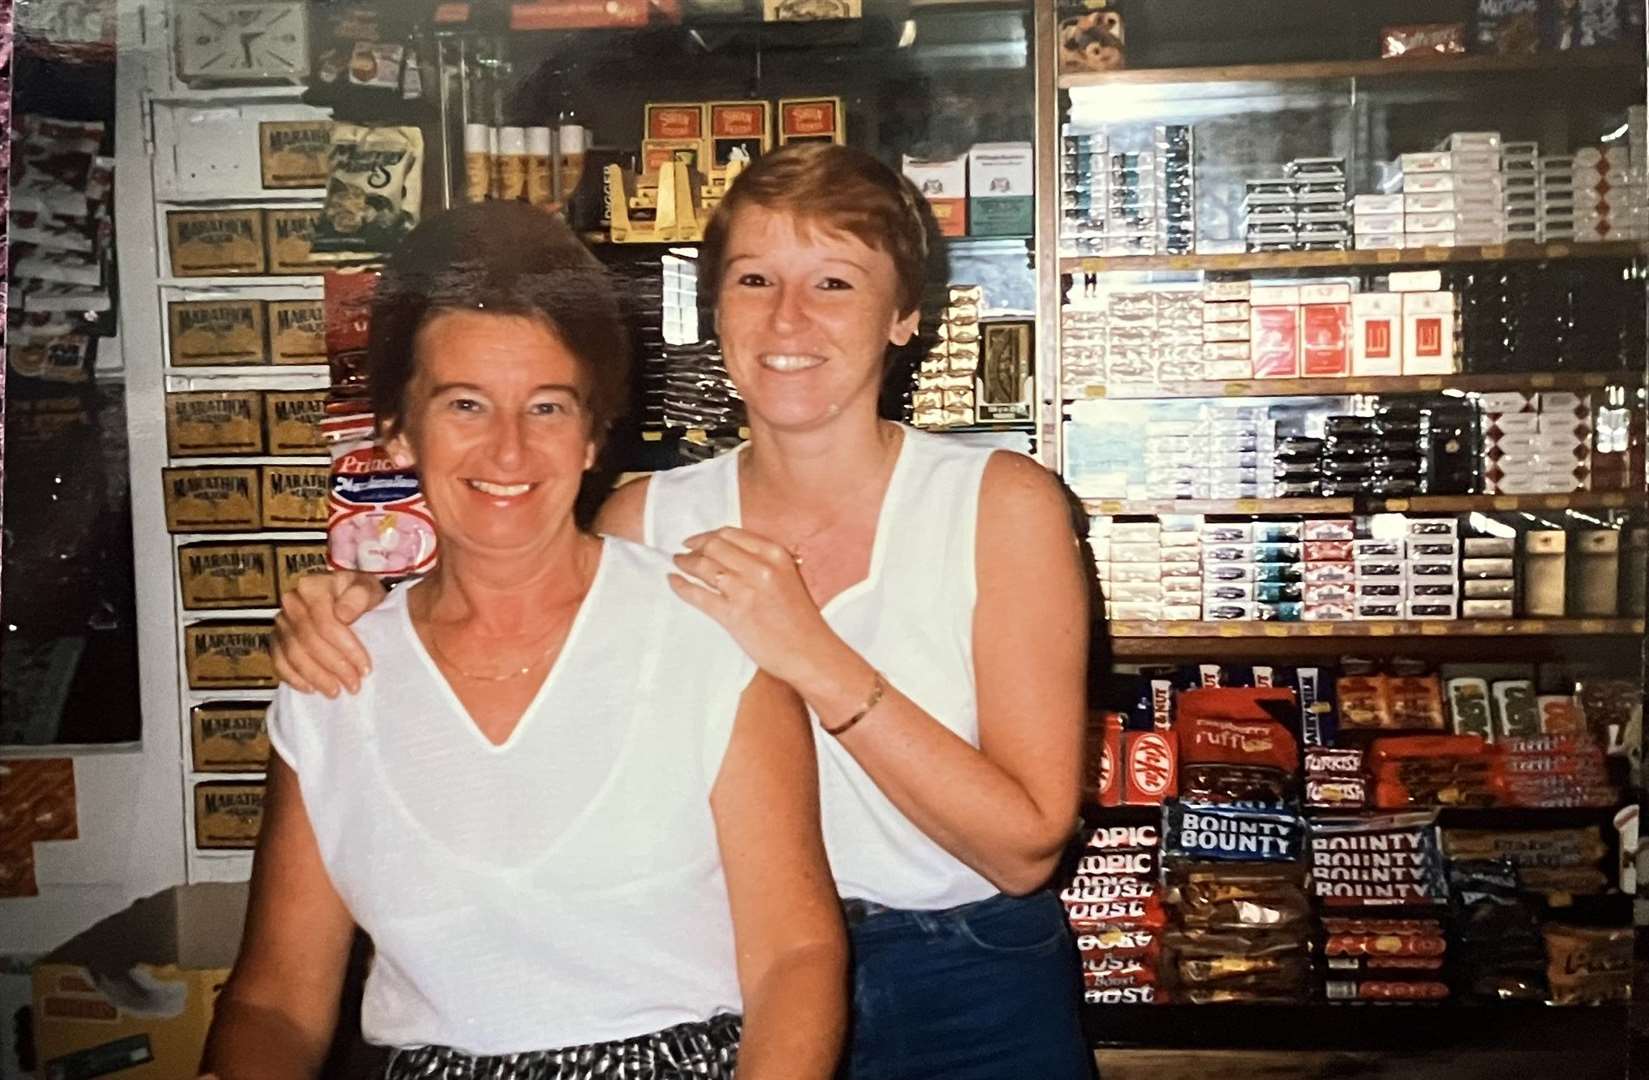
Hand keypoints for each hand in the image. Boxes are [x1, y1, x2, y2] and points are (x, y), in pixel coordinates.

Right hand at [272, 571, 384, 696]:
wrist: (348, 599)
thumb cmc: (359, 596)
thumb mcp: (368, 588)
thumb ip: (359, 596)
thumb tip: (343, 615)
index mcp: (313, 586)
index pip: (325, 621)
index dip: (346, 647)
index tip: (365, 667)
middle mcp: (292, 602)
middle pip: (308, 639)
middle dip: (333, 666)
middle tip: (353, 684)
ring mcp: (281, 621)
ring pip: (292, 653)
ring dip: (316, 676)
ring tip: (336, 691)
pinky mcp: (276, 639)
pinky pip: (278, 661)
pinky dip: (294, 678)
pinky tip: (312, 689)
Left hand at [670, 527, 843, 687]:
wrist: (811, 653)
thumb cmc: (801, 620)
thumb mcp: (790, 578)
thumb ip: (765, 562)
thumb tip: (732, 553)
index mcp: (776, 554)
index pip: (731, 534)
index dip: (708, 535)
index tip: (696, 540)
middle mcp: (760, 567)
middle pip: (713, 546)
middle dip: (693, 547)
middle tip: (683, 552)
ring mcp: (745, 591)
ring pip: (703, 567)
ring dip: (685, 563)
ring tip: (677, 564)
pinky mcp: (733, 615)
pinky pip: (698, 595)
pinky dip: (681, 586)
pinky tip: (673, 581)